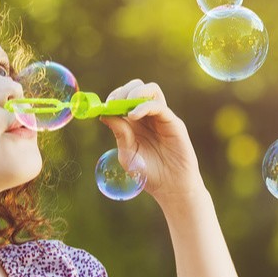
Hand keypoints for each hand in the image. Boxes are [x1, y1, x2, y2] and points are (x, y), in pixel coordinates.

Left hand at [99, 79, 203, 199]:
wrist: (171, 188)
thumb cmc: (149, 173)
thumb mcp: (128, 154)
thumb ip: (119, 134)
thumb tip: (105, 114)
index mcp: (134, 122)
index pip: (123, 98)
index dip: (113, 97)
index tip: (104, 105)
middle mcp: (147, 116)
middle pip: (137, 87)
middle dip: (123, 91)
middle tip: (113, 103)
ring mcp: (161, 117)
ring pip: (151, 90)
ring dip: (135, 92)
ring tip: (125, 106)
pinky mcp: (173, 123)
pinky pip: (159, 106)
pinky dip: (144, 106)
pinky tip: (134, 116)